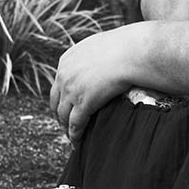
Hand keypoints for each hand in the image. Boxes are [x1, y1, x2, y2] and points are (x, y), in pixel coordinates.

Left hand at [49, 24, 144, 145]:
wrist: (132, 52)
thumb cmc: (124, 47)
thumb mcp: (100, 46)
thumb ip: (92, 56)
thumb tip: (99, 62)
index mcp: (67, 60)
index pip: (59, 84)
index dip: (62, 98)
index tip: (67, 107)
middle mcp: (64, 75)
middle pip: (56, 101)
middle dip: (61, 115)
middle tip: (66, 125)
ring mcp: (72, 90)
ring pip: (63, 116)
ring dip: (66, 128)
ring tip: (72, 137)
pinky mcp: (83, 103)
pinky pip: (75, 124)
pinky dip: (75, 135)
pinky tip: (78, 141)